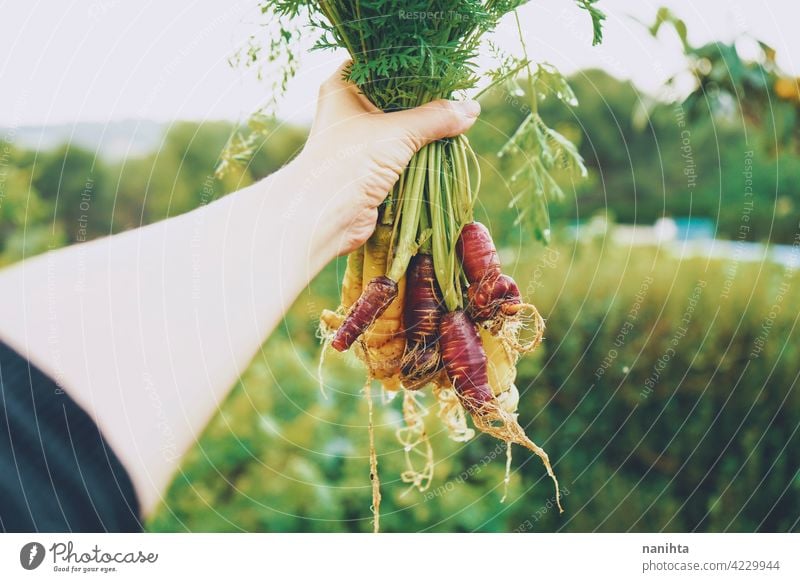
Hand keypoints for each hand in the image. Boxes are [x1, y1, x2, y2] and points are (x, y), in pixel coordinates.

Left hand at [294, 62, 479, 259]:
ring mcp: (359, 140)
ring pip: (401, 128)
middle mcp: (349, 110)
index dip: (414, 65)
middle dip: (426, 103)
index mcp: (344, 87)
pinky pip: (401, 154)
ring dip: (425, 132)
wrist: (323, 215)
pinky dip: (420, 155)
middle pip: (397, 98)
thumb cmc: (350, 161)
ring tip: (456, 122)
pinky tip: (443, 149)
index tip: (445, 68)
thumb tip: (472, 109)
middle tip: (457, 98)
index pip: (383, 63)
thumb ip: (436, 118)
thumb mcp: (398, 132)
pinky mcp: (369, 167)